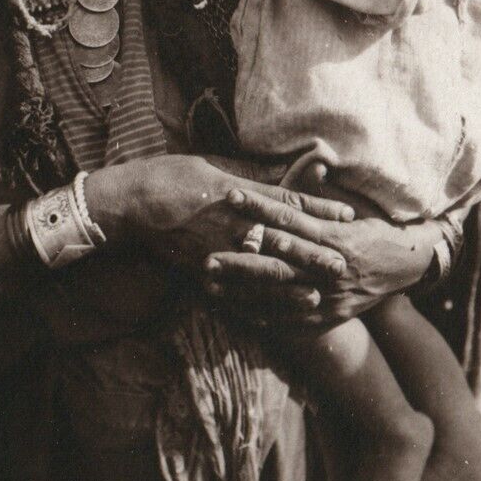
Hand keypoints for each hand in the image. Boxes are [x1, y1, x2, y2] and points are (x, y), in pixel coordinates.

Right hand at [84, 155, 353, 307]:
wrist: (132, 203)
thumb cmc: (174, 177)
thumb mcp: (217, 166)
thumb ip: (255, 177)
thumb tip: (287, 172)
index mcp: (239, 197)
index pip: (289, 205)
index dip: (320, 211)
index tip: (348, 216)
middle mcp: (232, 227)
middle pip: (281, 244)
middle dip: (313, 257)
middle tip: (343, 267)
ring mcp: (216, 253)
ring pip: (259, 275)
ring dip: (288, 287)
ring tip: (314, 296)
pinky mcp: (201, 272)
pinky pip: (231, 293)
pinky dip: (253, 304)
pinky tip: (270, 314)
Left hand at [204, 207, 441, 330]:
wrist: (406, 267)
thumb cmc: (373, 232)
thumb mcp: (351, 210)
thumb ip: (324, 193)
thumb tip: (313, 160)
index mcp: (337, 235)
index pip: (291, 217)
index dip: (259, 207)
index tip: (230, 196)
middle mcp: (333, 267)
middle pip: (279, 264)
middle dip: (241, 262)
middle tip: (208, 258)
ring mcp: (332, 296)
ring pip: (281, 294)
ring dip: (244, 291)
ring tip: (212, 285)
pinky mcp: (330, 317)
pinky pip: (291, 319)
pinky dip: (264, 315)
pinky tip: (236, 310)